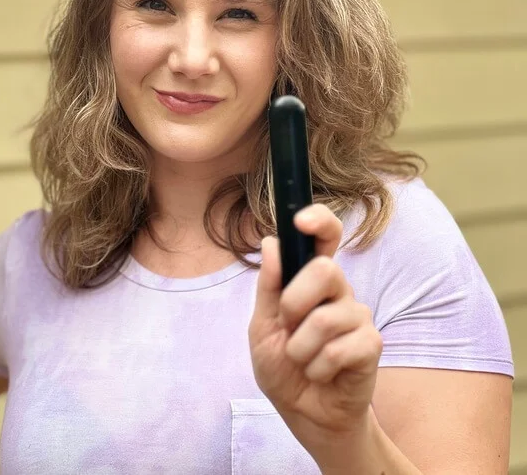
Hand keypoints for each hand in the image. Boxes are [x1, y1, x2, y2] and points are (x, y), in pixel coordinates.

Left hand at [248, 203, 382, 461]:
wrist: (304, 413)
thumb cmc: (283, 366)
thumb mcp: (263, 326)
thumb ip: (269, 286)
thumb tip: (272, 242)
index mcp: (311, 280)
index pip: (326, 237)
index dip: (318, 221)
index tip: (300, 220)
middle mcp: (339, 291)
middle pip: (325, 270)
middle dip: (294, 303)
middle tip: (289, 327)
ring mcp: (358, 316)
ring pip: (325, 319)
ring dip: (300, 349)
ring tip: (304, 360)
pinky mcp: (371, 345)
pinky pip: (338, 349)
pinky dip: (317, 369)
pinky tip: (322, 374)